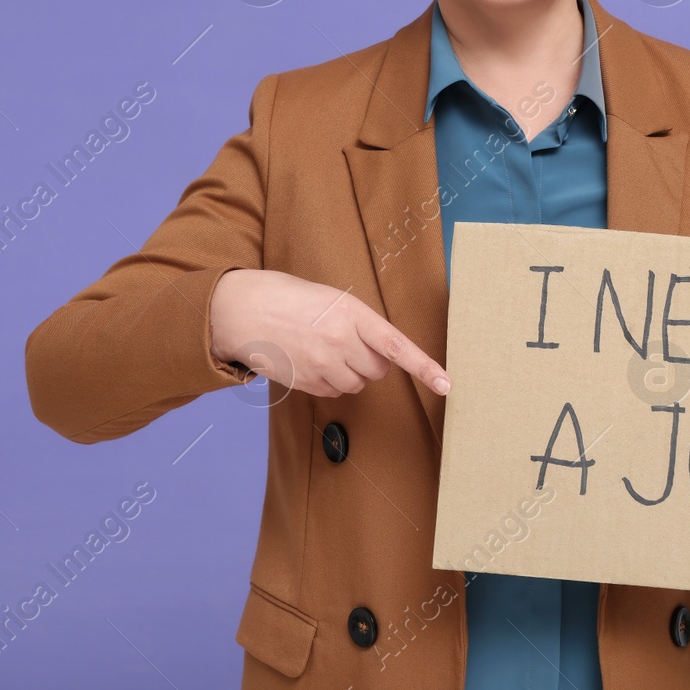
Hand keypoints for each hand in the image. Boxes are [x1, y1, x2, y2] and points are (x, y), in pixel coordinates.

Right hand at [210, 268, 450, 398]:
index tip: (446, 384)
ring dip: (349, 373)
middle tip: (347, 343)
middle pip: (379, 370)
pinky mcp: (307, 382)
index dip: (424, 367)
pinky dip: (328, 381)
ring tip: (322, 349)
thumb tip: (378, 354)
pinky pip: (334, 392)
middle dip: (371, 362)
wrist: (243, 310)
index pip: (397, 345)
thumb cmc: (287, 298)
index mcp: (351, 313)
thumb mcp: (329, 299)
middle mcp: (340, 341)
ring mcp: (323, 364)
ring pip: (357, 384)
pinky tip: (309, 361)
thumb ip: (357, 323)